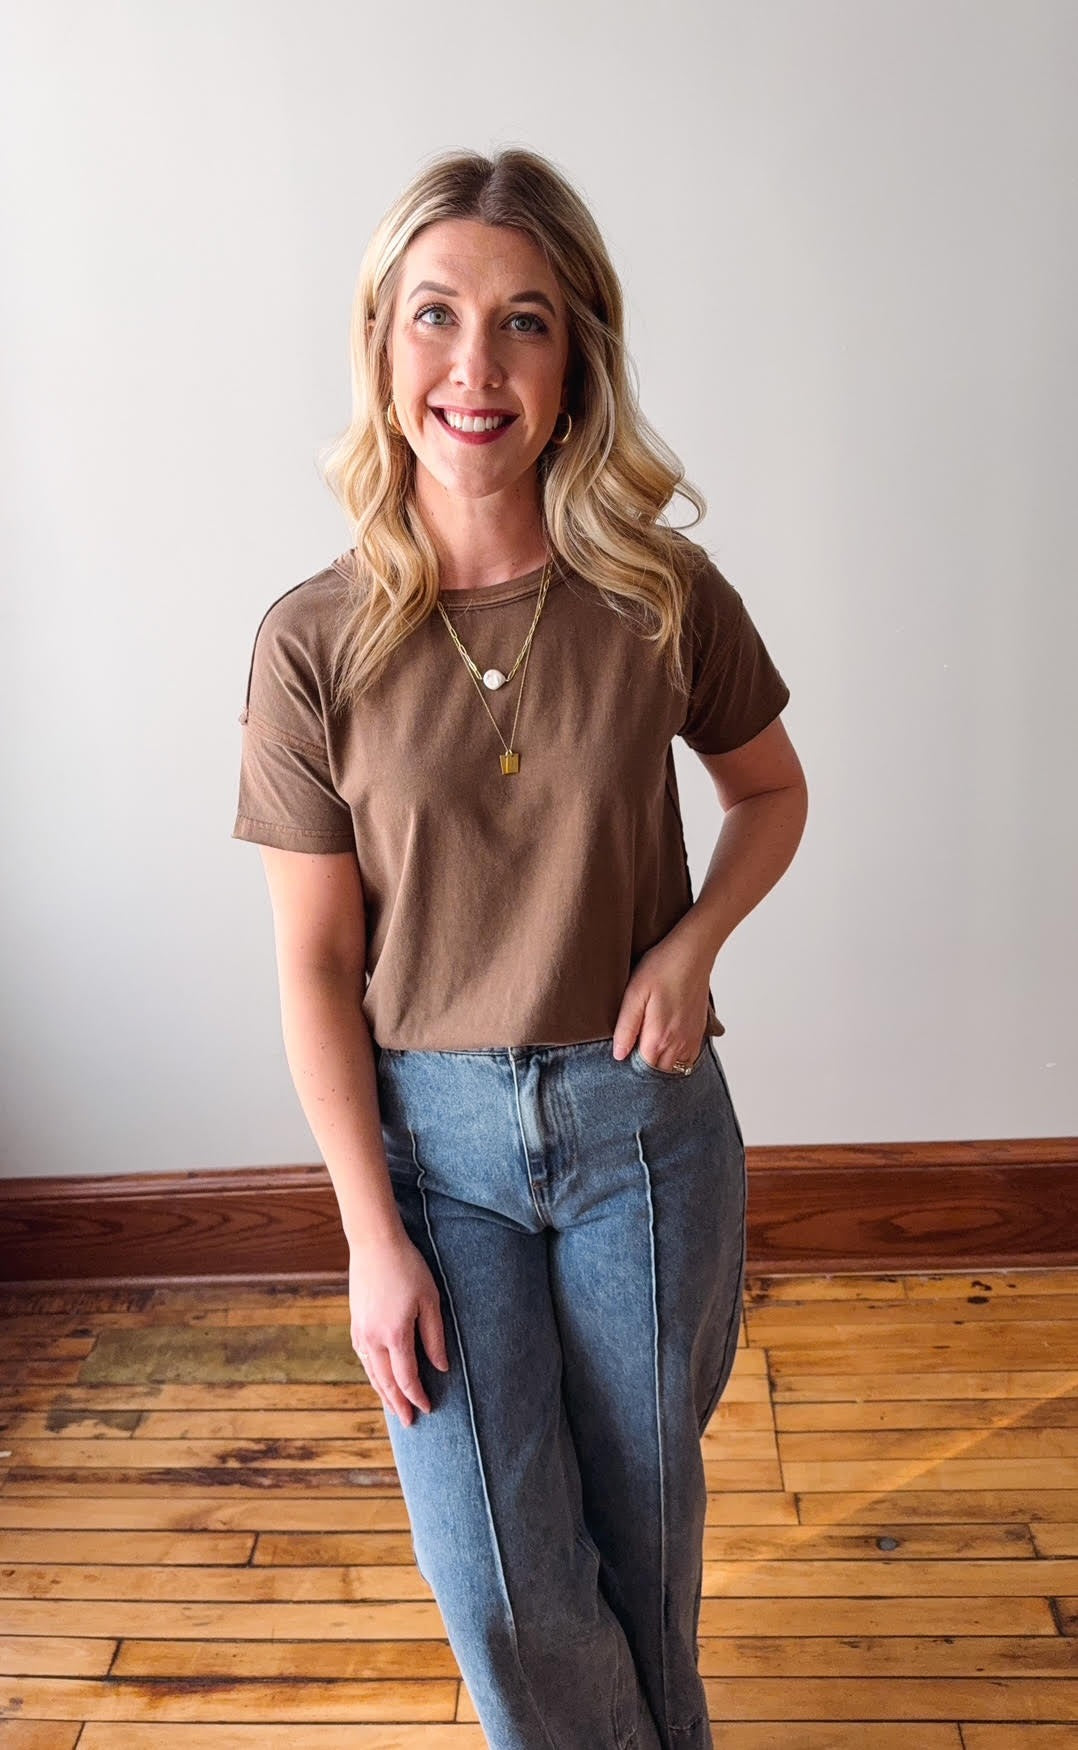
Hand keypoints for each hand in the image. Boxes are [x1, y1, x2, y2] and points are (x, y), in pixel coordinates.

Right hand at [348, 1233, 449, 1426]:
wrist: (374, 1244)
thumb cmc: (408, 1268)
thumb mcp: (430, 1300)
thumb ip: (435, 1337)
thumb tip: (441, 1367)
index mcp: (395, 1335)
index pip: (407, 1378)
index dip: (418, 1396)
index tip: (428, 1408)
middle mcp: (373, 1339)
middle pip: (386, 1382)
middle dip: (398, 1404)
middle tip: (409, 1423)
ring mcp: (361, 1332)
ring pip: (371, 1373)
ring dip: (383, 1393)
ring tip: (393, 1409)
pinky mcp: (355, 1323)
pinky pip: (363, 1358)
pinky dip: (372, 1374)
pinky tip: (378, 1378)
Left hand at [612, 925, 712, 1071]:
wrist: (692, 952)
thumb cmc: (662, 967)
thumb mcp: (634, 993)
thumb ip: (626, 1027)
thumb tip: (619, 1055)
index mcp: (659, 1038)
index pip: (641, 1071)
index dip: (629, 1068)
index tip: (621, 1057)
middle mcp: (679, 1044)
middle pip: (657, 1072)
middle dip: (644, 1068)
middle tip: (630, 1051)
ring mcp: (691, 1039)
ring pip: (674, 1068)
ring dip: (660, 1064)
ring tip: (646, 1048)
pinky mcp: (699, 1032)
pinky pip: (687, 1059)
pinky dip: (675, 1058)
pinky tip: (664, 1044)